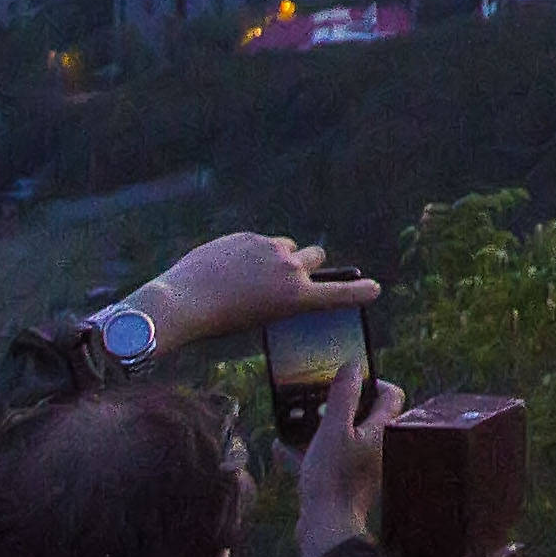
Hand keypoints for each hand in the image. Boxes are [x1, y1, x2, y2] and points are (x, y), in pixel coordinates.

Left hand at [126, 230, 378, 351]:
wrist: (181, 301)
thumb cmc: (219, 321)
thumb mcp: (260, 317)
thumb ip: (281, 297)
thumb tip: (288, 282)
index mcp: (296, 297)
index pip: (339, 294)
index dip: (360, 291)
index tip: (374, 288)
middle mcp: (289, 268)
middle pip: (316, 256)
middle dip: (308, 264)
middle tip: (293, 275)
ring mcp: (268, 248)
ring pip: (286, 246)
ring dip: (278, 256)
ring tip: (249, 274)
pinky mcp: (246, 236)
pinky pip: (258, 241)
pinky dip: (251, 252)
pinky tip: (226, 268)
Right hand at [296, 376, 399, 556]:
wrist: (326, 528)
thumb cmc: (332, 478)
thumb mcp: (333, 430)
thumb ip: (343, 397)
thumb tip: (352, 366)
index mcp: (382, 431)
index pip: (391, 395)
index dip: (372, 381)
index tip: (349, 379)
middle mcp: (377, 447)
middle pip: (365, 415)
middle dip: (338, 406)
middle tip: (316, 400)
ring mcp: (362, 467)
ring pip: (342, 438)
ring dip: (318, 429)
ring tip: (294, 421)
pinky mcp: (345, 483)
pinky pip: (328, 459)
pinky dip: (309, 452)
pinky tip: (282, 448)